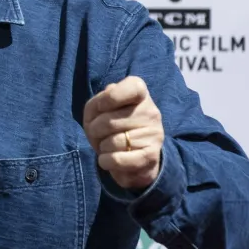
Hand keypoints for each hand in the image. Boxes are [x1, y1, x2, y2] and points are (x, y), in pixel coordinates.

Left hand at [82, 76, 163, 190]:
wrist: (133, 157)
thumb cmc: (111, 127)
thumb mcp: (99, 110)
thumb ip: (96, 103)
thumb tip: (104, 102)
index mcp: (140, 94)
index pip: (132, 87)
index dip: (110, 97)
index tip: (101, 106)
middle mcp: (151, 112)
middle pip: (109, 121)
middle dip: (94, 130)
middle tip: (98, 134)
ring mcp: (153, 134)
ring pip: (112, 142)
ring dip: (101, 147)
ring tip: (108, 146)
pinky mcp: (151, 156)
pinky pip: (117, 160)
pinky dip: (105, 161)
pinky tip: (108, 159)